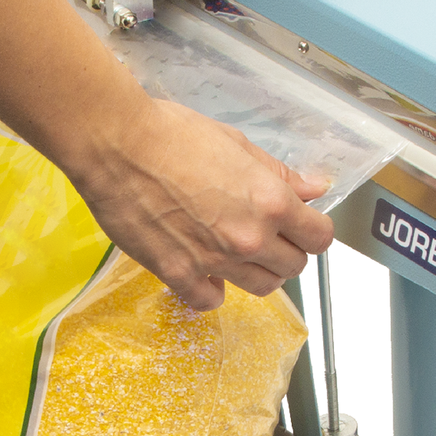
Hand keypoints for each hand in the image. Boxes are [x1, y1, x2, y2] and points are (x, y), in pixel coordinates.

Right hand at [75, 97, 334, 311]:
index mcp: (270, 200)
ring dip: (255, 272)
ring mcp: (214, 261)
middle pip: (293, 266)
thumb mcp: (236, 144)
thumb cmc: (171, 134)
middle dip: (286, 251)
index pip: (319, 238)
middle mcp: (249, 237)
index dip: (312, 231)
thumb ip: (278, 173)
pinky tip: (204, 272)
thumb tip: (314, 188)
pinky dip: (211, 291)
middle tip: (266, 235)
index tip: (301, 226)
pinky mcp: (178, 274)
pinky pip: (209, 301)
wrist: (116, 146)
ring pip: (261, 288)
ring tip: (236, 252)